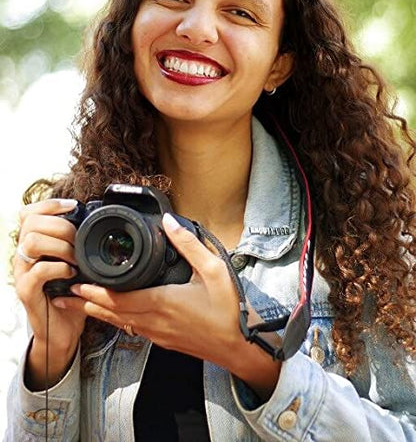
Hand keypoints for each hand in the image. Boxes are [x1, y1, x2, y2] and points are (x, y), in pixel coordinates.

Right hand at [15, 199, 87, 387]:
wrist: (63, 329)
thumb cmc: (72, 292)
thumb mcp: (77, 261)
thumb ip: (79, 242)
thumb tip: (98, 221)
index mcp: (34, 243)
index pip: (30, 212)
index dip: (50, 204)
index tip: (73, 206)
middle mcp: (24, 254)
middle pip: (32, 222)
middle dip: (61, 226)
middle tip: (78, 240)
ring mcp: (22, 272)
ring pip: (32, 242)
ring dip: (60, 246)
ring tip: (75, 258)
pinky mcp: (26, 291)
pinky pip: (38, 271)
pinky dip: (58, 268)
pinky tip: (71, 273)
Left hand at [52, 213, 280, 397]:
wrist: (237, 345)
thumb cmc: (227, 310)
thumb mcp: (213, 269)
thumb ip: (189, 244)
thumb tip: (169, 222)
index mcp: (162, 302)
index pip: (118, 298)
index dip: (94, 292)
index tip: (77, 283)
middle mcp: (154, 320)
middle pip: (110, 312)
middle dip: (85, 303)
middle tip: (63, 295)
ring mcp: (156, 333)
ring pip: (118, 323)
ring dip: (96, 312)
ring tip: (76, 304)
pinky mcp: (161, 340)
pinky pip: (130, 329)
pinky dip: (113, 319)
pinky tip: (110, 314)